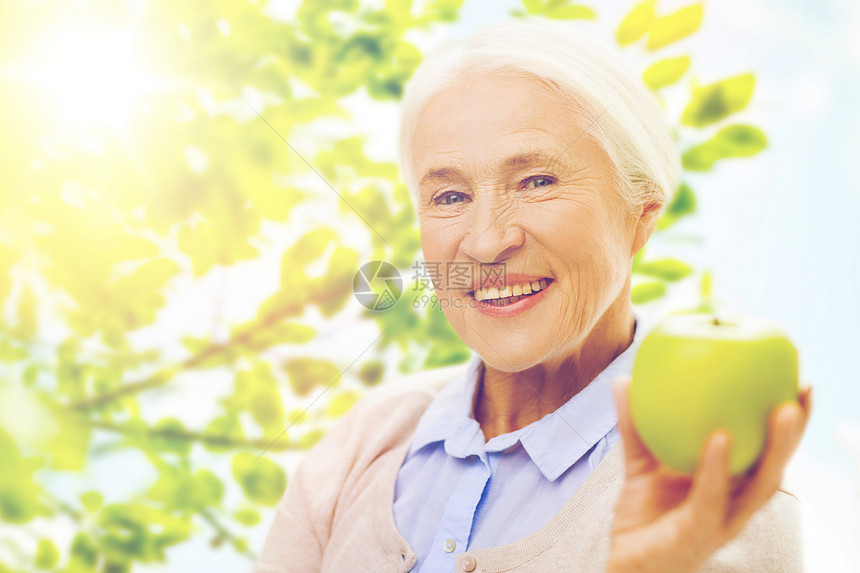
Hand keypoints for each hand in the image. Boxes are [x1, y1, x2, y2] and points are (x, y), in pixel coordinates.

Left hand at [605, 375, 811, 572]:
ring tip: (782, 413)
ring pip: (760, 485)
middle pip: (775, 465)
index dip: (787, 420)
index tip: (799, 382)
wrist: (629, 561)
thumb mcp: (641, 461)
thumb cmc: (645, 514)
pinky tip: (720, 440)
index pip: (766, 448)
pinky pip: (712, 498)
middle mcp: (736, 502)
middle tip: (799, 395)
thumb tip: (623, 380)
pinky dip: (718, 469)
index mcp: (731, 482)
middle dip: (794, 432)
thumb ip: (635, 424)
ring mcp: (723, 520)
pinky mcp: (700, 533)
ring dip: (776, 449)